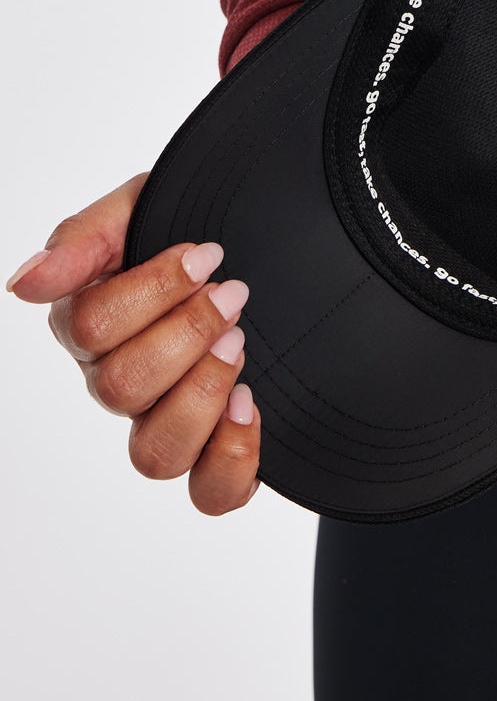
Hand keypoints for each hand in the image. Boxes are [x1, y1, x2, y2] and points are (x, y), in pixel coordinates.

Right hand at [7, 172, 260, 514]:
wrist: (268, 247)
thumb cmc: (194, 232)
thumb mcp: (140, 209)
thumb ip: (82, 240)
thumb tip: (24, 282)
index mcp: (89, 327)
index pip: (92, 328)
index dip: (155, 290)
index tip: (207, 255)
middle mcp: (119, 382)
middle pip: (121, 389)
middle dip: (187, 334)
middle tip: (232, 294)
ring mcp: (163, 420)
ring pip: (154, 453)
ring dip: (202, 396)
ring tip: (240, 345)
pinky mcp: (215, 450)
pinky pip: (211, 491)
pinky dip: (233, 460)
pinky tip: (251, 408)